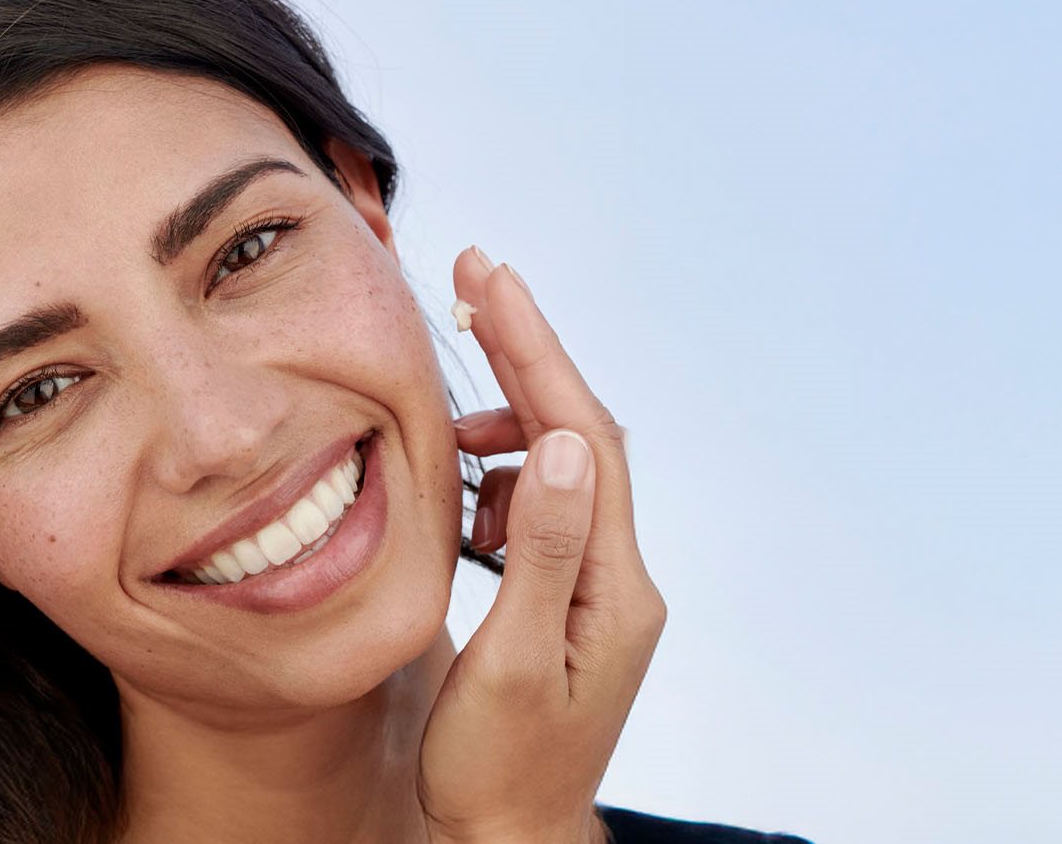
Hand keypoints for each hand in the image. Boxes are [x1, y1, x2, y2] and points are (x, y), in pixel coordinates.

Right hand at [417, 246, 665, 843]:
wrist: (510, 839)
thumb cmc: (497, 769)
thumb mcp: (509, 662)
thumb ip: (537, 551)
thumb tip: (556, 446)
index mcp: (613, 587)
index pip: (582, 437)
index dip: (537, 352)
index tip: (493, 282)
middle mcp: (619, 577)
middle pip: (578, 433)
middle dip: (527, 352)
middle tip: (476, 276)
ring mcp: (598, 587)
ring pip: (556, 467)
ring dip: (505, 425)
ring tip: (442, 425)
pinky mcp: (570, 601)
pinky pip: (538, 510)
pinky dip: (498, 481)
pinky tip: (461, 492)